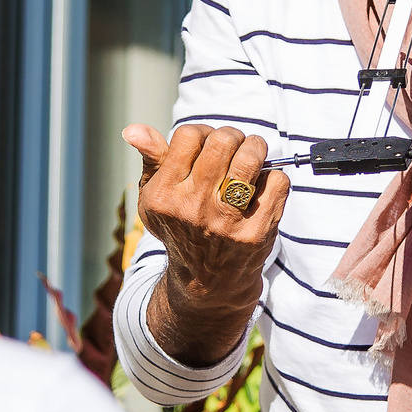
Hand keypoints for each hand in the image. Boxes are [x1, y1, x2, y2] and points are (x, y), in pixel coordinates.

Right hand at [127, 123, 289, 366]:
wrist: (208, 282)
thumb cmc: (182, 227)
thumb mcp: (156, 197)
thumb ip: (151, 159)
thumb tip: (133, 129)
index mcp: (164, 194)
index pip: (189, 135)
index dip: (203, 133)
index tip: (207, 146)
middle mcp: (192, 208)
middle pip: (223, 141)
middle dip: (233, 137)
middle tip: (235, 148)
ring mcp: (225, 222)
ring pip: (251, 157)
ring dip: (257, 149)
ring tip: (254, 157)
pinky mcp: (255, 234)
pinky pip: (277, 182)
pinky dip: (274, 178)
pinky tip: (263, 188)